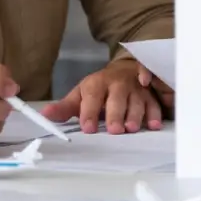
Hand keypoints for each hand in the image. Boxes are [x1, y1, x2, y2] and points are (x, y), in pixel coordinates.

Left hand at [43, 58, 163, 133]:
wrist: (124, 69)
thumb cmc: (100, 88)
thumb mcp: (81, 94)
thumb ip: (65, 107)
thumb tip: (44, 115)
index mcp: (97, 83)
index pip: (92, 97)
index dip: (90, 112)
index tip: (88, 128)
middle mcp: (117, 84)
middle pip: (117, 98)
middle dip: (116, 114)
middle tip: (114, 130)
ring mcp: (136, 88)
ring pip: (137, 100)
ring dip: (136, 114)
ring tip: (132, 128)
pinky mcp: (151, 93)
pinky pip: (155, 101)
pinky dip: (156, 112)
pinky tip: (155, 124)